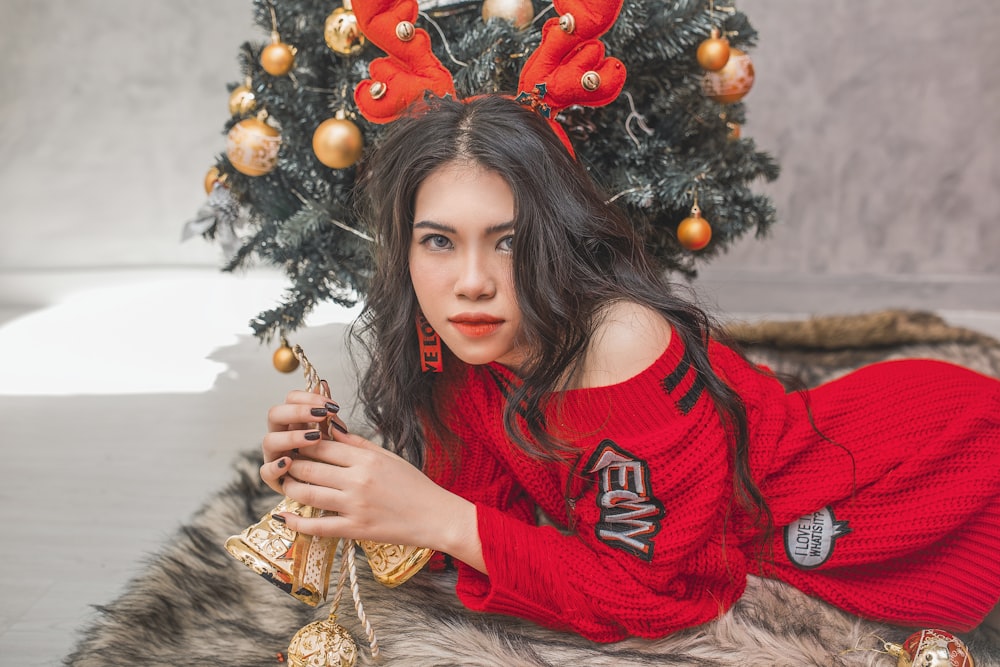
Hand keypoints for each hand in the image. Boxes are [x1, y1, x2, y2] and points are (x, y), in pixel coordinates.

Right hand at [260, 389, 346, 493]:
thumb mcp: (333, 433)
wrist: (331, 486)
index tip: (332, 406)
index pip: (291, 399)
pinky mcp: (273, 478)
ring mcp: (274, 455)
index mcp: (293, 421)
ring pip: (269, 440)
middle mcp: (280, 435)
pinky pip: (266, 471)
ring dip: (292, 437)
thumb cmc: (330, 457)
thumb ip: (327, 413)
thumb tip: (324, 383)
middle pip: (275, 414)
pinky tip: (290, 462)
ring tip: (314, 438)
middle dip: (298, 412)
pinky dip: (276, 465)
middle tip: (322, 415)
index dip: (309, 398)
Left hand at [263, 427, 480, 564]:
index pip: (322, 446)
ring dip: (290, 488)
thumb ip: (356, 444)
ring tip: (286, 484)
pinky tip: (285, 516)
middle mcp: (357, 480)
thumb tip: (330, 428)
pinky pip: (318, 526)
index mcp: (366, 459)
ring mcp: (355, 506)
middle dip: (291, 464)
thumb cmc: (413, 485)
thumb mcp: (387, 457)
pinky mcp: (355, 529)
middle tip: (283, 462)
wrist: (435, 516)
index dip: (302, 443)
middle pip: (309, 467)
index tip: (293, 443)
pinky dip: (298, 522)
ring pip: (308, 494)